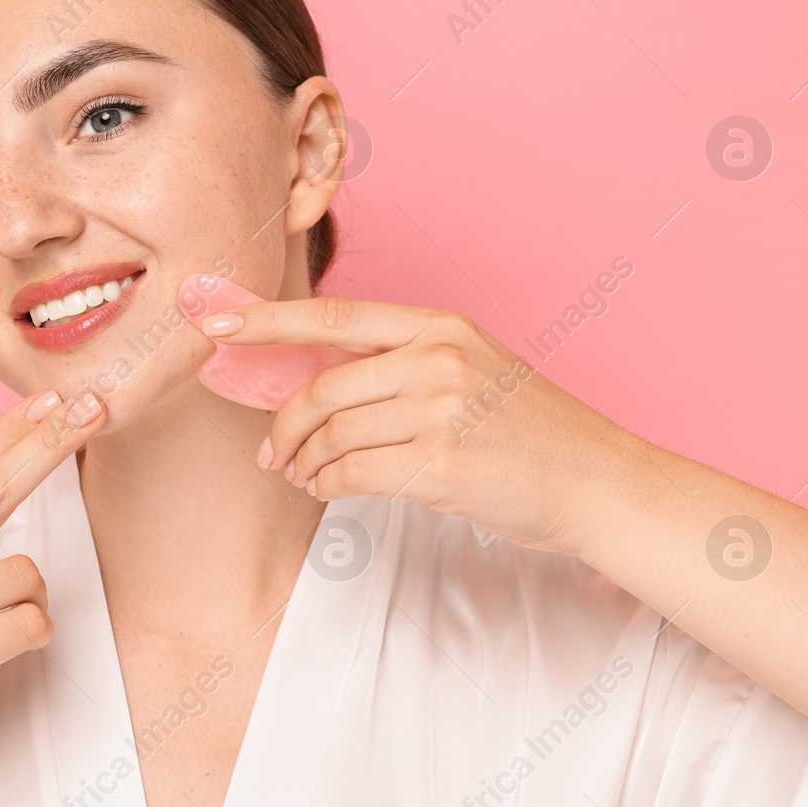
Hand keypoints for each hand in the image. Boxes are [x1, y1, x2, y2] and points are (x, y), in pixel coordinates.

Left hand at [203, 297, 641, 555]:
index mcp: (439, 327)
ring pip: (332, 433)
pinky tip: (328, 490)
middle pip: (321, 387)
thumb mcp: (471, 370)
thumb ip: (399, 364)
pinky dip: (327, 485)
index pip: (332, 316)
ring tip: (304, 476)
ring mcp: (441, 410)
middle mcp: (438, 359)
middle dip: (282, 425)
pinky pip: (352, 474)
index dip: (263, 319)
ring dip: (304, 462)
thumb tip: (313, 380)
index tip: (210, 319)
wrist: (597, 482)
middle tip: (270, 453)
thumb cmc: (529, 432)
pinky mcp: (442, 464)